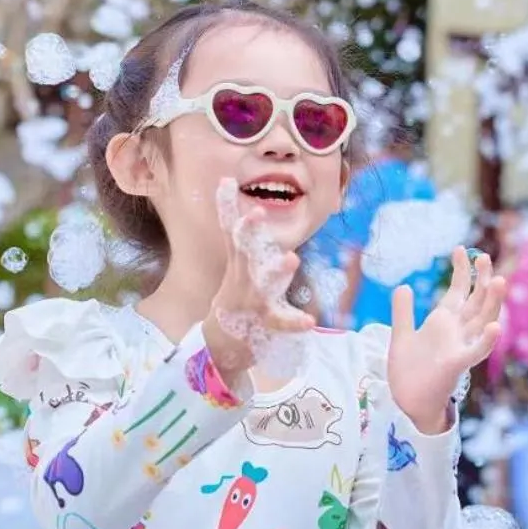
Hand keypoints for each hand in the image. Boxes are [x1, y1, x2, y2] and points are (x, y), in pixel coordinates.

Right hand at [204, 179, 313, 385]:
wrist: (218, 345)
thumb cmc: (234, 298)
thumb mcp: (236, 266)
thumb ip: (238, 234)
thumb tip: (227, 188)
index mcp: (237, 265)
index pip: (231, 232)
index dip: (228, 208)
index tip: (227, 183)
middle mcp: (241, 279)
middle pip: (243, 252)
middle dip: (249, 231)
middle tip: (257, 210)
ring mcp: (251, 301)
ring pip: (263, 284)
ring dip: (276, 272)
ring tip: (292, 258)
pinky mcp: (263, 324)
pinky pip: (280, 322)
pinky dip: (294, 322)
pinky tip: (309, 320)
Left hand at [387, 247, 505, 433]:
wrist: (407, 402)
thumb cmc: (408, 372)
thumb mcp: (402, 335)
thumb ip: (403, 312)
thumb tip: (404, 286)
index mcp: (443, 323)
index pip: (458, 291)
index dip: (462, 271)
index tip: (461, 248)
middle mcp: (456, 332)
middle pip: (475, 301)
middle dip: (481, 279)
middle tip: (484, 257)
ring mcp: (459, 347)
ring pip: (481, 321)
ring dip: (491, 302)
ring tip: (499, 280)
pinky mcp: (456, 365)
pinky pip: (475, 351)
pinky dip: (486, 340)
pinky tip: (494, 326)